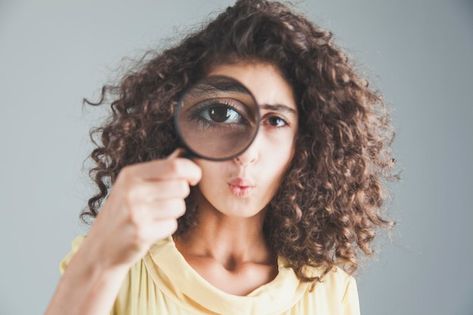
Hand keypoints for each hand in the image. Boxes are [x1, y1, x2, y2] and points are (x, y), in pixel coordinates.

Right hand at [83, 148, 200, 269]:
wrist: (100, 248)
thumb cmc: (122, 213)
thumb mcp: (133, 185)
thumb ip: (160, 169)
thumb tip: (184, 151)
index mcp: (131, 174)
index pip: (175, 166)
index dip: (192, 171)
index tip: (193, 178)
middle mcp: (132, 191)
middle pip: (181, 187)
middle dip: (180, 195)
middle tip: (165, 201)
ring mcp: (135, 213)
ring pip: (179, 206)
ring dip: (173, 213)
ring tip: (155, 216)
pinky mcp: (141, 233)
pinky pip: (172, 225)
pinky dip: (166, 228)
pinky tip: (150, 228)